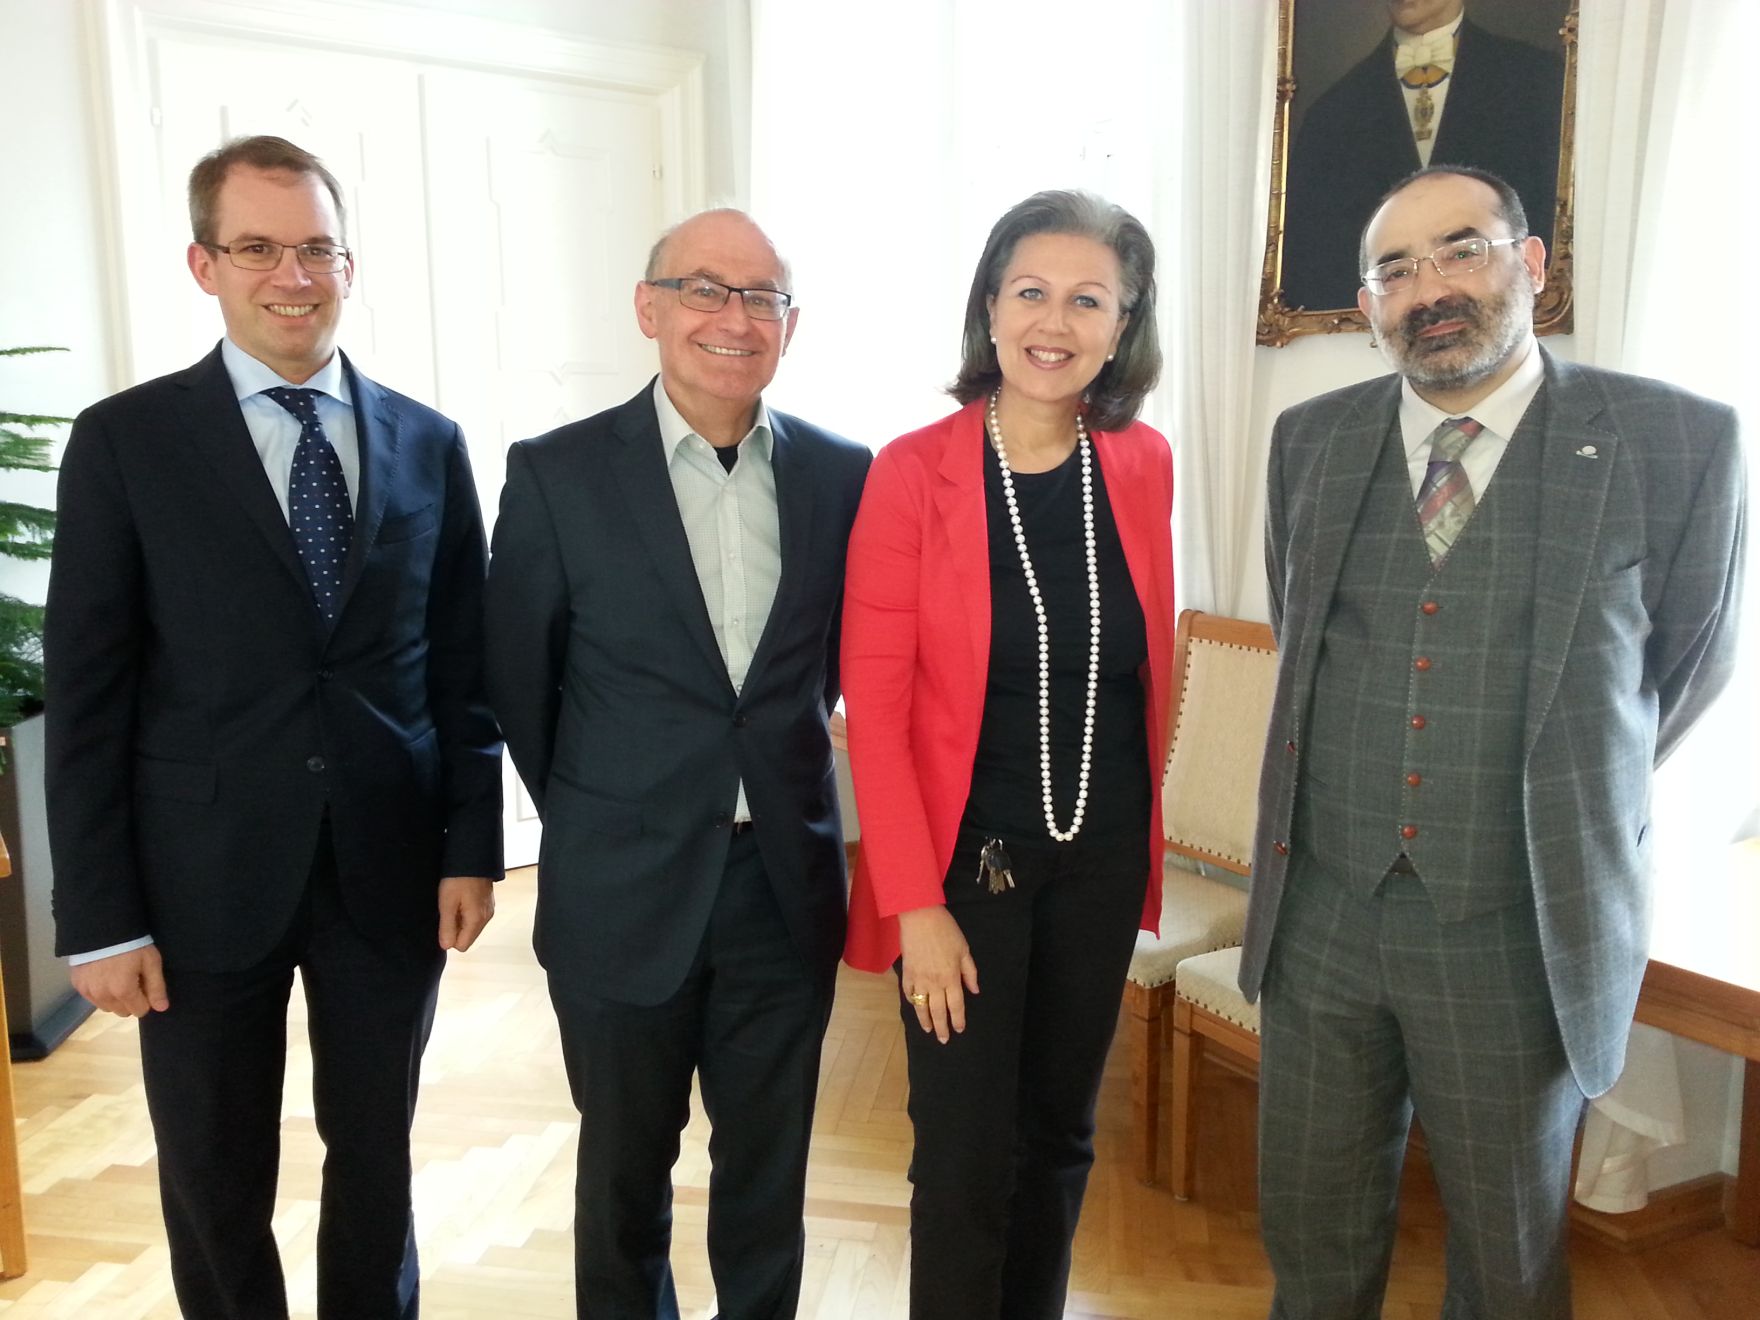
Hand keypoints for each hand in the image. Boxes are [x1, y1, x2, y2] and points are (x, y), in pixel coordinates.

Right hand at [71, 945, 168, 1017]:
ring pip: (106, 1007)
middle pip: (122, 1011)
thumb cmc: (132, 944)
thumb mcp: (151, 962)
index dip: (146, 999)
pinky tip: (104, 975)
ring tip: (117, 976)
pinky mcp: (77, 985)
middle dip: (130, 1000)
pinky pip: (92, 998)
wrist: (101, 927)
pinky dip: (100, 992)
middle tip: (132, 979)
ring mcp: (87, 991)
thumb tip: (162, 1008)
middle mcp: (103, 996)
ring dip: (114, 998)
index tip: (145, 984)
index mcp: (123, 991)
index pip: (139, 1011)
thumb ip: (156, 987)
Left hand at [438, 876, 495, 950]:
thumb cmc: (458, 878)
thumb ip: (447, 927)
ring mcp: (488, 910)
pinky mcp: (487, 903)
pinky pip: (474, 917)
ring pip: (470, 927)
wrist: (473, 856)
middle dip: (455, 929)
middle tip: (448, 910)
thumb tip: (446, 946)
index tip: (444, 921)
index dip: (449, 937)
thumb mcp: (447, 903)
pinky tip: (461, 898)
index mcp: (477, 920)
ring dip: (460, 920)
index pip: (462, 946)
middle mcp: (486, 918)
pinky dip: (465, 912)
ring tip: (454, 902)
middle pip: (467, 937)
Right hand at [897, 905, 978, 1043]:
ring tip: (928, 1030)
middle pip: (939, 1011)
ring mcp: (919, 979)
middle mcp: (935, 983)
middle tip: (944, 1039)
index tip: (959, 1029)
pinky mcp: (907, 973)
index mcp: (951, 977)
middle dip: (942, 1027)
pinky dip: (912, 1002)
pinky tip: (915, 1007)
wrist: (920, 917)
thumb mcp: (964, 949)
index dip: (958, 1019)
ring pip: (922, 1006)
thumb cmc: (946, 931)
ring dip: (925, 1020)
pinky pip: (908, 993)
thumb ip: (969, 972)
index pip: (956, 1005)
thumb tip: (974, 990)